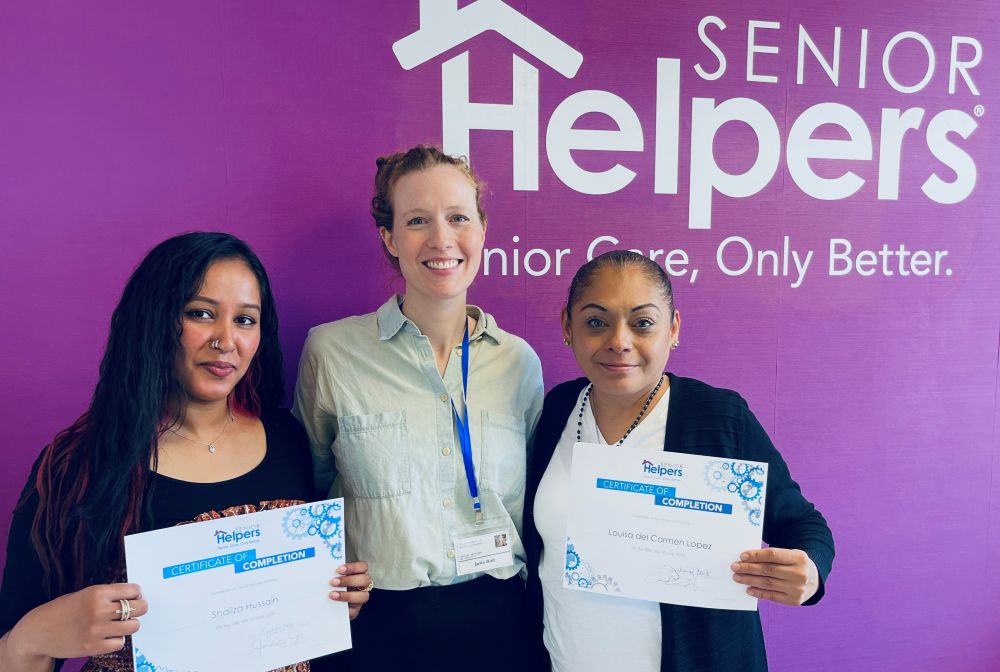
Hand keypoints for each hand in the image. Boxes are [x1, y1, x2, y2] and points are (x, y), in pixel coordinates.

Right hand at [7, 583, 147, 660]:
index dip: (137, 593)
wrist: (38, 631)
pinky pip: (120, 642)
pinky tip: (109, 636)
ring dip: (130, 625)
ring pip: (134, 626)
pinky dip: (117, 639)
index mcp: (97, 593)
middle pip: (139, 608)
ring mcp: (97, 630)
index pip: (134, 590)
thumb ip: (107, 595)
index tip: (135, 596)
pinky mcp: (93, 647)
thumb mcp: (84, 594)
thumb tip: (134, 596)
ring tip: (121, 624)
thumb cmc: (62, 610)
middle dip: (140, 608)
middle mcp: (99, 610)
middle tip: (135, 610)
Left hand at [328, 561, 370, 619]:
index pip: (363, 567)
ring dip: (348, 595)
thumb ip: (331, 573)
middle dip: (349, 581)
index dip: (353, 567)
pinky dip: (345, 608)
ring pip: (364, 596)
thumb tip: (321, 569)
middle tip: (333, 582)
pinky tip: (334, 606)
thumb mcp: (331, 577)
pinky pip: (354, 611)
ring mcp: (360, 598)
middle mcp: (362, 585)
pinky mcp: (355, 610)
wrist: (325, 604)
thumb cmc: (329, 585)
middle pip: (365, 580)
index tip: (339, 569)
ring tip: (332, 595)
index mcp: (359, 573)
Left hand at [731, 548, 818, 605]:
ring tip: (737, 577)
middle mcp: (799, 574)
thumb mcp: (790, 555)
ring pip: (768, 583)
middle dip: (748, 568)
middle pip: (768, 570)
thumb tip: (747, 559)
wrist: (814, 580)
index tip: (742, 556)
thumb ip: (772, 556)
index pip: (773, 555)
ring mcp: (797, 589)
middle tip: (735, 567)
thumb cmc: (794, 564)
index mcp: (799, 558)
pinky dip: (758, 592)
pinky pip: (772, 596)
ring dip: (749, 580)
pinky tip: (748, 589)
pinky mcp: (793, 600)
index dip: (756, 555)